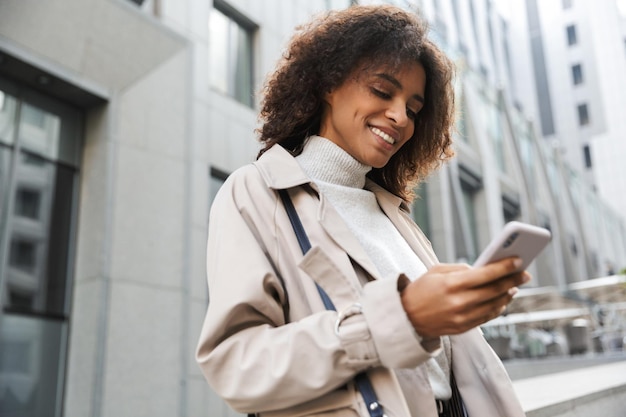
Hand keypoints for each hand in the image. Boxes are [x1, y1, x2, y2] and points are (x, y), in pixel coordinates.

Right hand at [400, 257, 530, 338]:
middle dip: (513, 280)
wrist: (406, 317)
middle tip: (525, 273)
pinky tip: (504, 298)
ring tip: (516, 285)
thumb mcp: (436, 271)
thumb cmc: (421, 290)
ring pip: (495, 305)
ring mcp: (462, 317)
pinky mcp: (464, 327)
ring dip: (508, 294)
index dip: (504, 267)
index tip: (519, 261)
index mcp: (451, 284)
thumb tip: (482, 269)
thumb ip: (460, 268)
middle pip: (494, 290)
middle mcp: (459, 302)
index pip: (485, 274)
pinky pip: (488, 316)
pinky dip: (499, 307)